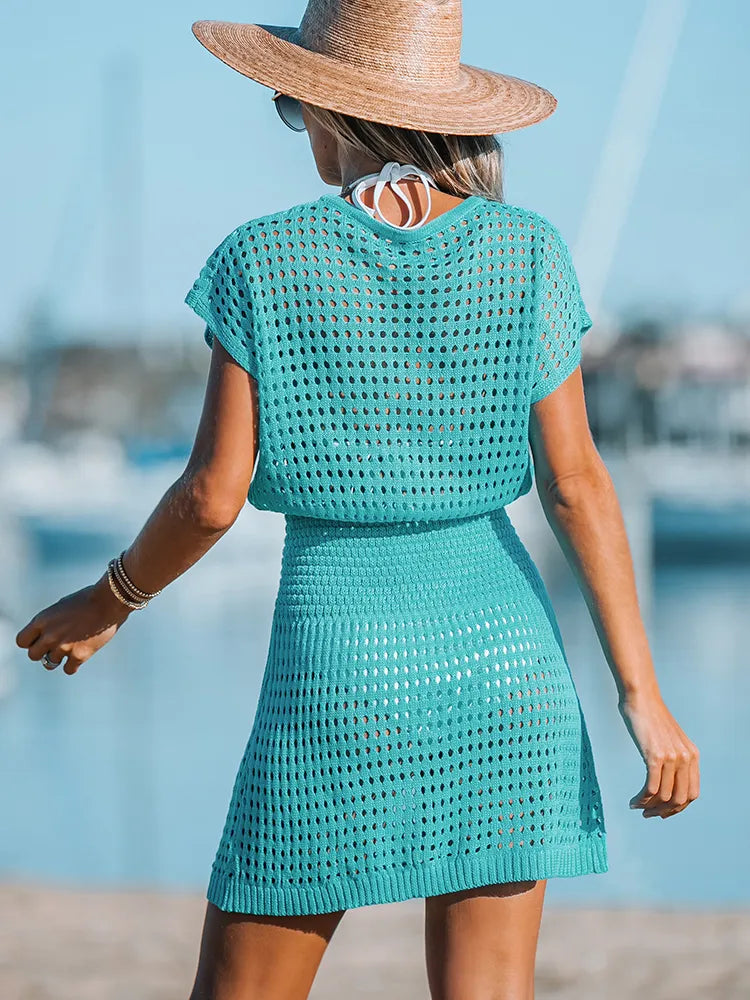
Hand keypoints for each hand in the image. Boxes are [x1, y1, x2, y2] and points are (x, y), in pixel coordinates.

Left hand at [15, 572, 131, 674]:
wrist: (109, 602)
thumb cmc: (87, 600)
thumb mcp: (61, 607)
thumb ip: (49, 622)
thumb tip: (44, 637)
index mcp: (42, 620)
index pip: (22, 641)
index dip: (31, 641)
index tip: (40, 639)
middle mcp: (49, 635)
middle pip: (33, 655)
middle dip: (43, 651)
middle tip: (55, 645)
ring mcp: (64, 647)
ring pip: (50, 664)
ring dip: (59, 657)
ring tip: (71, 647)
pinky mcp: (80, 656)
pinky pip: (68, 669)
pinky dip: (73, 664)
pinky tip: (80, 654)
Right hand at [619, 687, 699, 818]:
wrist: (641, 698)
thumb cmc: (650, 717)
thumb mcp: (670, 739)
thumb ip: (674, 758)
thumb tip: (666, 781)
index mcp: (692, 755)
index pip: (692, 794)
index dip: (678, 808)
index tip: (662, 812)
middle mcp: (686, 758)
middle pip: (680, 800)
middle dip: (663, 812)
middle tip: (648, 814)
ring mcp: (671, 757)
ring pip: (665, 796)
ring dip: (650, 807)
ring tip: (637, 807)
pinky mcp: (655, 756)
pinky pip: (651, 787)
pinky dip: (642, 799)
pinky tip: (633, 800)